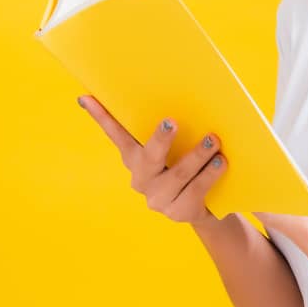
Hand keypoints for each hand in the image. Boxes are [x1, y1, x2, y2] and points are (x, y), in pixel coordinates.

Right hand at [77, 94, 226, 224]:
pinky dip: (209, 175)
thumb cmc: (190, 165)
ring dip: (197, 155)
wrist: (209, 206)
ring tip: (214, 140)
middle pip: (149, 158)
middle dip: (160, 139)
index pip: (115, 134)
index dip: (100, 117)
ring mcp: (158, 199)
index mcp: (135, 157)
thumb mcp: (178, 146)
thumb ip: (172, 129)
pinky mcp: (178, 212)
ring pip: (178, 175)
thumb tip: (183, 93)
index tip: (87, 98)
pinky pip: (195, 192)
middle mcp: (142, 178)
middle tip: (172, 121)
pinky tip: (220, 162)